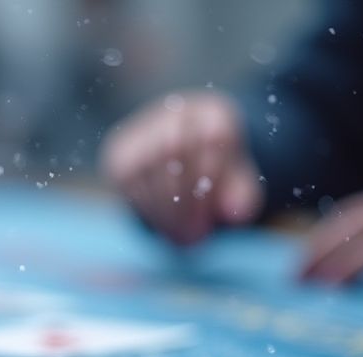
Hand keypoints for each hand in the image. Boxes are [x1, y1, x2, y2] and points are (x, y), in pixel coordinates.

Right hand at [101, 90, 263, 245]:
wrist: (183, 159)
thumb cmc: (217, 174)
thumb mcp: (238, 183)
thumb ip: (243, 194)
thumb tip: (238, 213)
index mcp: (212, 113)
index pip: (210, 137)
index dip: (209, 181)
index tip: (213, 219)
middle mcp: (175, 113)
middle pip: (172, 148)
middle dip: (181, 198)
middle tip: (192, 236)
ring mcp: (143, 129)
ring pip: (145, 163)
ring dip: (163, 207)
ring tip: (180, 236)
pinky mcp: (119, 149)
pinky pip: (126, 177)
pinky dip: (144, 205)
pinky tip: (162, 222)